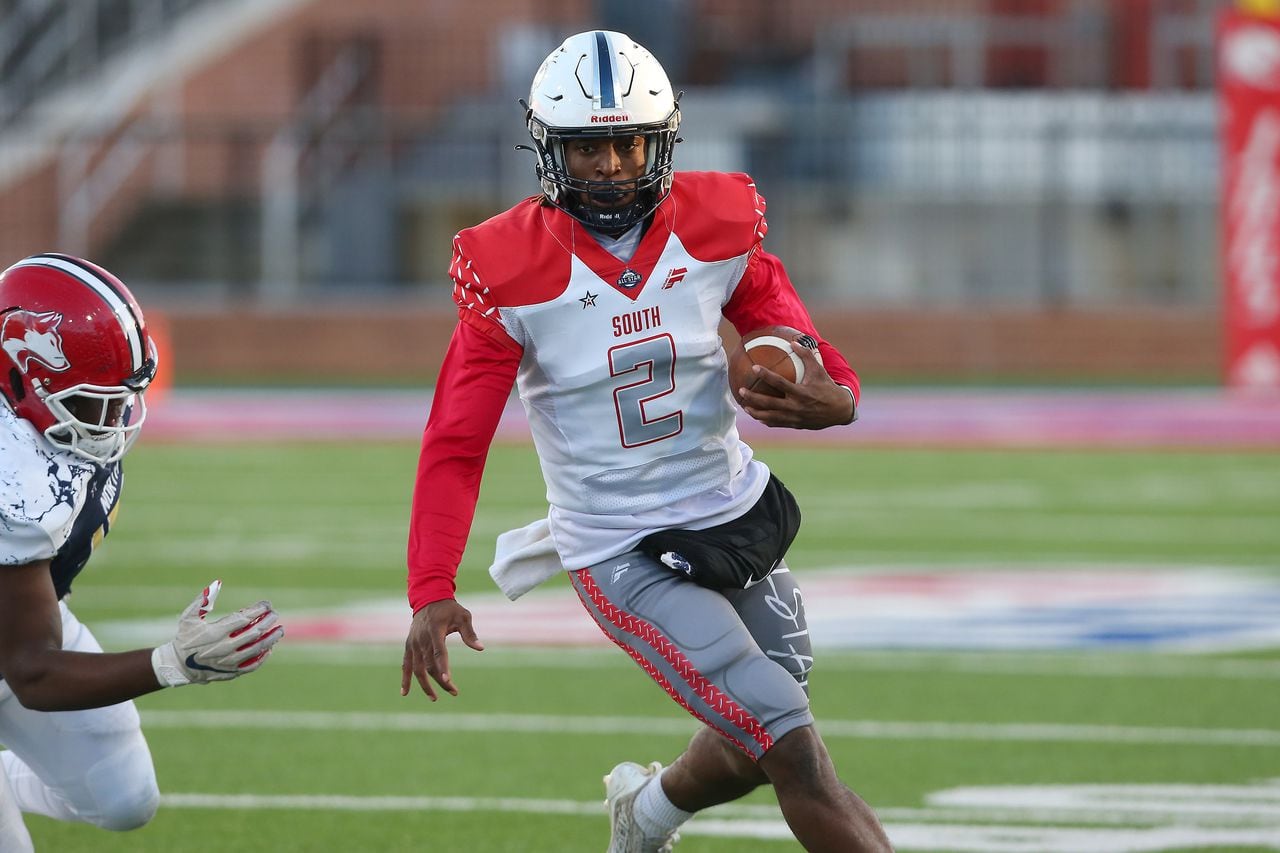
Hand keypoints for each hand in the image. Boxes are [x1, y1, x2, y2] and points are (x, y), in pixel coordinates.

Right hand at [151, 580, 283, 686]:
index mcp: (216, 633)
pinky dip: (263, 657)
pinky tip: (269, 649)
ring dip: (271, 639)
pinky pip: (252, 665)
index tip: (266, 604)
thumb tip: (216, 583)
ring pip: (257, 649)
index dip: (258, 610)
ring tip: (280, 630)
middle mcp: (224, 648)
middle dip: (268, 622)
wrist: (178, 666)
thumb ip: (202, 601)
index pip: (244, 619)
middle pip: (254, 633)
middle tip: (275, 614)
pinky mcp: (231, 672)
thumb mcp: (188, 617)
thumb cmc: (185, 638)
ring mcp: (229, 662)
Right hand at [401, 598, 484, 700]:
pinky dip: (405, 678)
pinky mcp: (409, 646)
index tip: (448, 681)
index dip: (443, 667)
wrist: (428, 598)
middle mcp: (421, 639)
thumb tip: (480, 648)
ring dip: (425, 684)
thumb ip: (469, 633)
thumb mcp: (463, 616)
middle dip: (441, 680)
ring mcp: (413, 643)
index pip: (439, 652)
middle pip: (429, 665)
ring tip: (435, 698)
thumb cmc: (449, 609)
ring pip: (417, 668)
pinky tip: (405, 693)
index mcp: (435, 630)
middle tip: (454, 691)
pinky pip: (406, 665)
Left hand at [736, 342, 855, 428]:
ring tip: (745, 407)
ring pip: (770, 417)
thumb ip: (806, 355)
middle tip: (741, 391)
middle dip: (753, 398)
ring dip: (756, 412)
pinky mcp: (795, 424)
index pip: (779, 382)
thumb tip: (793, 341)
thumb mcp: (819, 370)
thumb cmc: (827, 387)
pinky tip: (758, 416)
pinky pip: (777, 423)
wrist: (839, 410)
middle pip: (769, 403)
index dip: (766, 375)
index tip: (754, 367)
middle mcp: (796, 406)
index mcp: (801, 392)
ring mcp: (794, 417)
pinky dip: (766, 420)